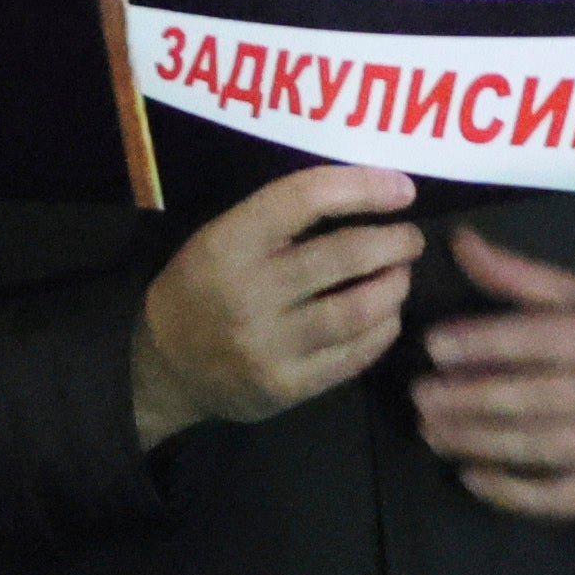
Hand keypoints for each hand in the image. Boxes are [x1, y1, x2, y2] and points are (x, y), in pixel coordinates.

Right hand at [135, 166, 425, 449]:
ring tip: (400, 275)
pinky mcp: (288, 387)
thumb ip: (281, 219)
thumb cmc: (204, 288)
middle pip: (346, 255)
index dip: (363, 187)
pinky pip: (356, 354)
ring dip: (395, 286)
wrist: (165, 368)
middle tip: (409, 240)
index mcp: (227, 244)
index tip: (403, 189)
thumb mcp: (220, 238)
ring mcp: (268, 345)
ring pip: (360, 308)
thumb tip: (368, 193)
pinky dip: (384, 329)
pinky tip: (386, 315)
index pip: (305, 199)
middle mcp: (248, 293)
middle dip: (394, 242)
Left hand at [412, 227, 574, 518]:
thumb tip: (460, 243)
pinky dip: (510, 492)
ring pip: (535, 446)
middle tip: (420, 395)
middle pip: (530, 398)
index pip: (541, 339)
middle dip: (467, 398)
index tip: (434, 345)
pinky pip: (556, 496)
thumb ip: (526, 278)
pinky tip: (471, 478)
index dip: (484, 342)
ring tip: (432, 432)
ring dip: (475, 441)